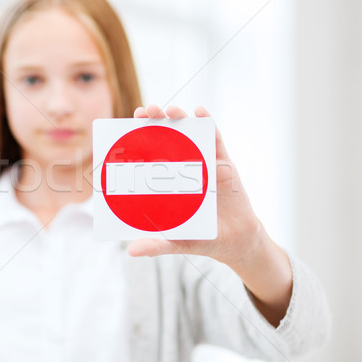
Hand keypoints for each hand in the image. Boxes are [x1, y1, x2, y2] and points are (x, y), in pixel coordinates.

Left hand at [129, 104, 292, 325]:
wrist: (235, 242)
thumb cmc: (202, 237)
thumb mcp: (177, 242)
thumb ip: (156, 245)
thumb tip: (131, 251)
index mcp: (169, 181)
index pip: (151, 154)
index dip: (140, 138)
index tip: (125, 125)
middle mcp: (184, 167)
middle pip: (168, 137)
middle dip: (157, 121)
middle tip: (146, 111)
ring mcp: (204, 163)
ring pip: (190, 133)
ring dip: (180, 117)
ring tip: (171, 109)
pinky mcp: (224, 163)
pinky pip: (216, 139)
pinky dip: (208, 123)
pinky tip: (200, 111)